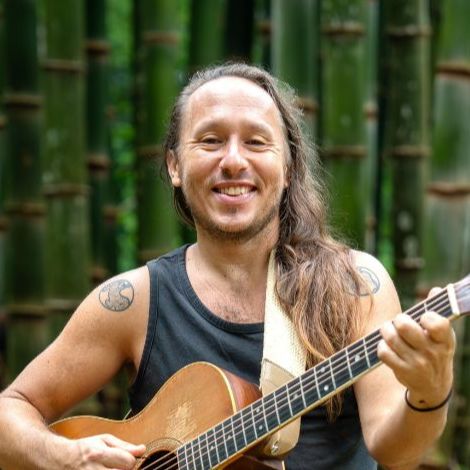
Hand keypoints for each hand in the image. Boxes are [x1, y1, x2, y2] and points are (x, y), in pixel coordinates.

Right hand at [65, 434, 145, 468]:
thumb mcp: (105, 440)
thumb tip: (143, 449)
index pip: (128, 462)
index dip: (131, 460)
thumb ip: (125, 446)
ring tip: (112, 468)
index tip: (126, 459)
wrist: (62, 459)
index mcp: (100, 454)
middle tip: (120, 466)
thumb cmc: (86, 447)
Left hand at [377, 289, 454, 407]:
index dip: (425, 316)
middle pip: (404, 326)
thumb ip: (437, 311)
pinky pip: (383, 351)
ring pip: (391, 337)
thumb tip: (437, 289)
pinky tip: (387, 346)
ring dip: (386, 330)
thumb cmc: (434, 349)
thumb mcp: (442, 334)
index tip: (422, 317)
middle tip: (399, 322)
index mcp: (445, 340)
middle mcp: (433, 353)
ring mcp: (418, 364)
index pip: (436, 323)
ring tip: (389, 330)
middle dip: (398, 319)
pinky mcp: (403, 371)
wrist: (433, 386)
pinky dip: (381, 345)